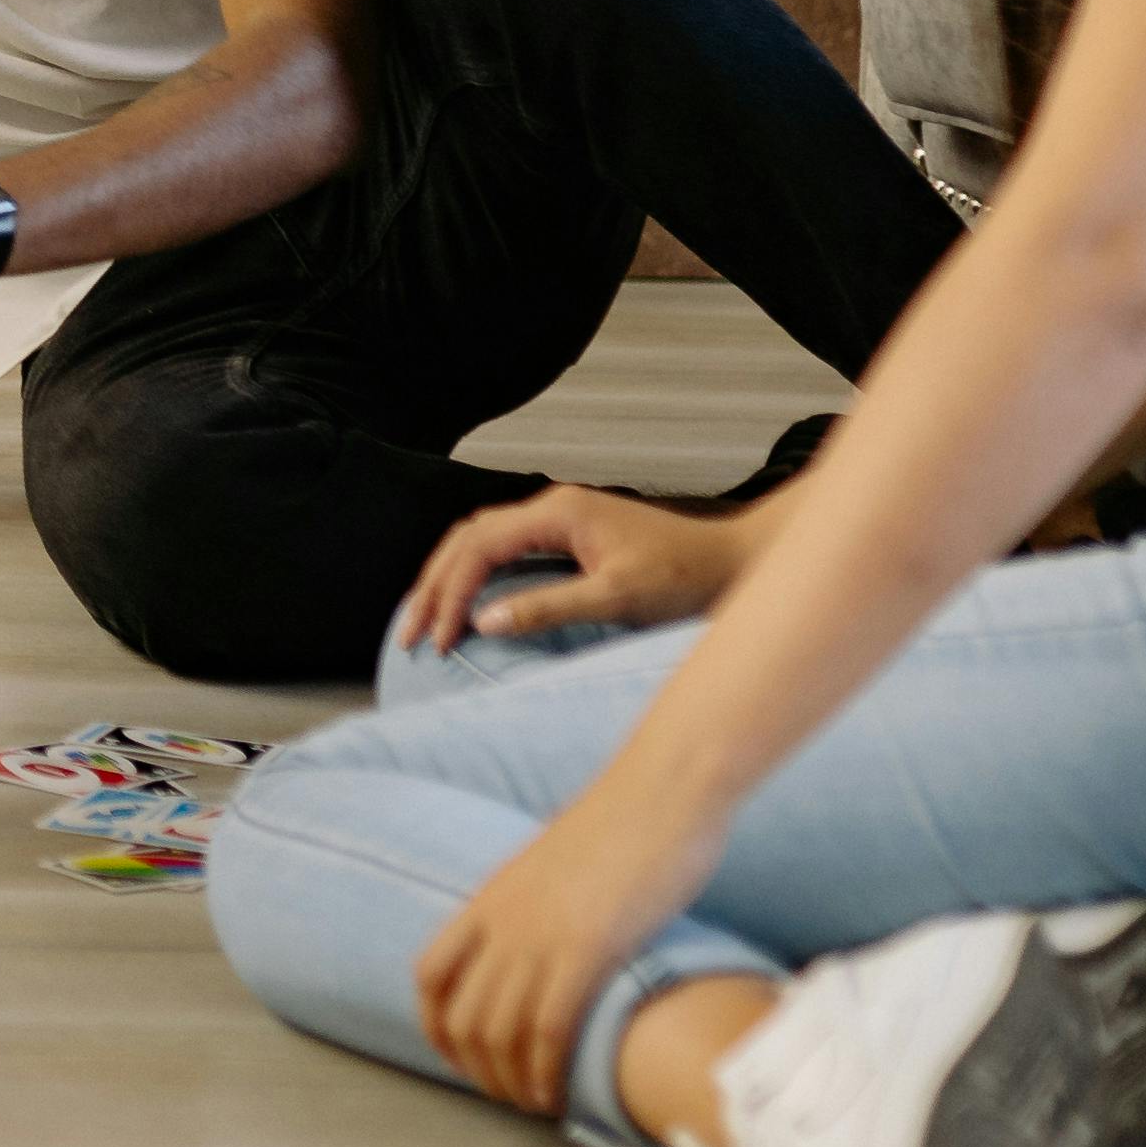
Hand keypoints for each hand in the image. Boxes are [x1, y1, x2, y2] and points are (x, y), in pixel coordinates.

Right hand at [398, 480, 766, 658]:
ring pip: (481, 541)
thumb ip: (548, 607)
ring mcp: (560, 520)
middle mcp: (552, 508)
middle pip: (468, 538)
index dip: (452, 593)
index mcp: (558, 513)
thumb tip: (483, 622)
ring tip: (426, 621)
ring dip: (450, 579)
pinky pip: (504, 551)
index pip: (480, 548)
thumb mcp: (617, 598)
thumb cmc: (686, 578)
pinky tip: (468, 604)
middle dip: (435, 585)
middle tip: (412, 634)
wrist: (733, 564)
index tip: (438, 638)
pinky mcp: (569, 537)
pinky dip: (476, 576)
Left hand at [413, 780, 727, 1116]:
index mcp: (490, 898)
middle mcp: (502, 921)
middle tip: (507, 1095)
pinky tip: (557, 1093)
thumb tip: (552, 934)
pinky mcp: (585, 949)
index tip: (460, 1060)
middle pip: (460, 1017)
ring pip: (498, 1033)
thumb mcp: (558, 865)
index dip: (436, 1028)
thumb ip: (541, 902)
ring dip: (510, 1081)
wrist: (664, 789)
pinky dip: (545, 1072)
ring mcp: (539, 936)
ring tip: (533, 1104)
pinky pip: (547, 1030)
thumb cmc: (629, 824)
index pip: (429, 975)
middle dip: (476, 1070)